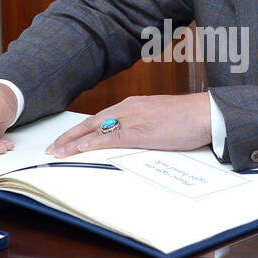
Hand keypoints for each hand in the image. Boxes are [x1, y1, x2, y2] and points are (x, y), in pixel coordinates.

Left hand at [47, 94, 212, 156]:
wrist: (205, 113)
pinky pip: (109, 138)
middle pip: (90, 122)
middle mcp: (128, 109)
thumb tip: (132, 139)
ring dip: (73, 142)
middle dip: (68, 136)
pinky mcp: (139, 131)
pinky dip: (92, 144)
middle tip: (52, 147)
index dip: (79, 130)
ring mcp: (132, 119)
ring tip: (57, 152)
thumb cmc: (188, 118)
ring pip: (94, 130)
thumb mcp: (159, 120)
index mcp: (132, 105)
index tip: (66, 139)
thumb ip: (142, 126)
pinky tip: (79, 149)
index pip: (98, 118)